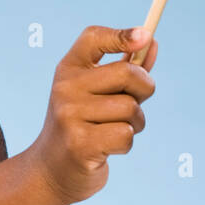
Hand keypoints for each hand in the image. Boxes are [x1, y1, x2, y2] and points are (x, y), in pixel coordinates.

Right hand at [29, 26, 157, 204]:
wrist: (51, 170)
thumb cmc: (84, 125)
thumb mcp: (98, 93)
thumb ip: (125, 67)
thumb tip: (152, 42)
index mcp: (69, 68)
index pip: (94, 37)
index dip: (121, 35)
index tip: (146, 36)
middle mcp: (65, 87)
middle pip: (126, 73)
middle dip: (144, 89)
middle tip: (136, 102)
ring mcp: (69, 115)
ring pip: (131, 108)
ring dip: (136, 123)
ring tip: (116, 130)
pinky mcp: (79, 144)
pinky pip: (126, 135)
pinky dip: (127, 143)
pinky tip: (108, 148)